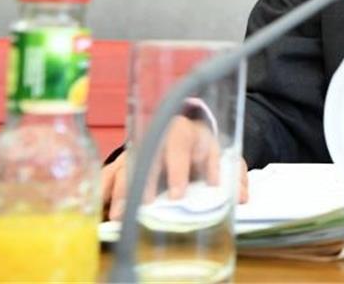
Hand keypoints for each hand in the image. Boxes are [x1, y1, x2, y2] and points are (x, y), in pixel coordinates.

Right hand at [101, 114, 249, 219]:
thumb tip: (242, 197)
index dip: (178, 171)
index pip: (179, 148)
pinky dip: (104, 188)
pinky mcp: (123, 160)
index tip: (178, 194)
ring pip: (126, 166)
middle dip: (145, 183)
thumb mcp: (222, 154)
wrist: (182, 128)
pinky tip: (101, 205)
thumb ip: (234, 174)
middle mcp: (156, 136)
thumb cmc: (202, 146)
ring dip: (121, 190)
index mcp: (183, 131)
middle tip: (145, 207)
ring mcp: (137, 148)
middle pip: (147, 157)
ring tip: (118, 215)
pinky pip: (109, 172)